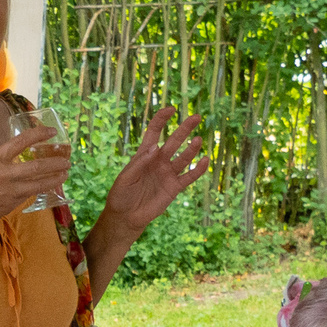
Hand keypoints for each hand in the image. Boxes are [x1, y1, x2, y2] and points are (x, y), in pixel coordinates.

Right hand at [0, 127, 73, 231]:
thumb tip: (13, 159)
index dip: (39, 135)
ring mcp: (10, 192)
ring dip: (54, 179)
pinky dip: (37, 190)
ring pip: (39, 185)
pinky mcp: (11, 205)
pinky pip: (28, 195)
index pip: (21, 142)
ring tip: (64, 175)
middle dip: (56, 163)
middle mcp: (5, 175)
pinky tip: (43, 188)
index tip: (51, 132)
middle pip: (38, 167)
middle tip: (67, 160)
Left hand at [98, 107, 208, 233]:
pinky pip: (189, 177)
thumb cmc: (121, 195)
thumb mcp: (126, 177)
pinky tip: (205, 160)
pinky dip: (197, 169)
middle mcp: (159, 161)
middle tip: (196, 116)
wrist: (126, 217)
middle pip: (174, 141)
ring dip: (192, 148)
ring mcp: (168, 174)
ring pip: (183, 157)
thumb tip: (155, 147)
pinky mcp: (174, 188)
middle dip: (184, 128)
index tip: (171, 109)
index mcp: (144, 155)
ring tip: (198, 139)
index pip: (154, 133)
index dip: (162, 120)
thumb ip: (140, 162)